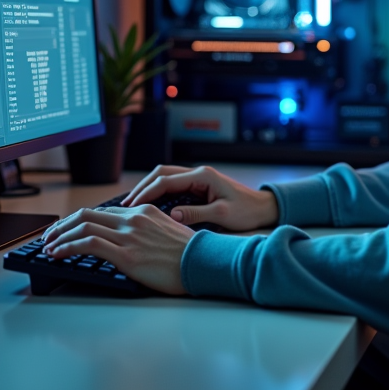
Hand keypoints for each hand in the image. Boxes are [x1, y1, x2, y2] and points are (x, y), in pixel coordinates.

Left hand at [41, 204, 192, 294]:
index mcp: (143, 212)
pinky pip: (88, 245)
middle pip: (86, 215)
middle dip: (62, 226)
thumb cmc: (192, 254)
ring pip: (83, 227)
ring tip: (48, 246)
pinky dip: (67, 247)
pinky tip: (58, 253)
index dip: (79, 221)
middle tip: (49, 236)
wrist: (206, 263)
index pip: (102, 212)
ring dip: (60, 237)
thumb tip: (133, 241)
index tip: (67, 231)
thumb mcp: (169, 232)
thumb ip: (148, 231)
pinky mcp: (127, 255)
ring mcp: (129, 236)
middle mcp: (133, 219)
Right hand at [122, 165, 279, 230]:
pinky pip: (172, 185)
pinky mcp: (198, 185)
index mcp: (203, 176)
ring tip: (132, 205)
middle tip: (125, 205)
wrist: (263, 207)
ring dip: (148, 188)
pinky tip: (148, 204)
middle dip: (142, 188)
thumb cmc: (247, 211)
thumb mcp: (222, 215)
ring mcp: (197, 178)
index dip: (147, 193)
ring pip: (165, 177)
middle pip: (161, 173)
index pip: (166, 180)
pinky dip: (158, 192)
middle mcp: (198, 173)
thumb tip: (171, 215)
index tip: (132, 207)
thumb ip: (196, 214)